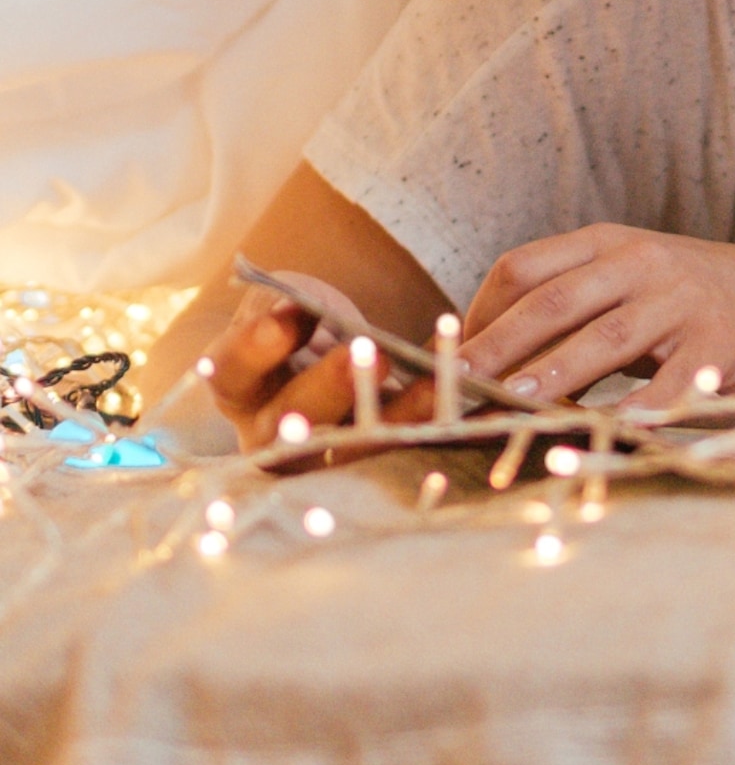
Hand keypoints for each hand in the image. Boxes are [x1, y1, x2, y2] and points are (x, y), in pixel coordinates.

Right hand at [200, 274, 432, 453]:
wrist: (341, 354)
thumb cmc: (303, 325)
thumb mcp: (287, 306)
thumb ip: (287, 309)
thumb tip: (294, 310)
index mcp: (241, 390)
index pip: (233, 374)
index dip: (256, 348)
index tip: (290, 314)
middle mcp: (273, 436)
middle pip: (290, 425)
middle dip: (328, 388)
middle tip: (365, 351)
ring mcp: (326, 457)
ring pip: (356, 450)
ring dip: (400, 416)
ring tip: (436, 382)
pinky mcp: (381, 459)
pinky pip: (409, 448)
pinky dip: (442, 423)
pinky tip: (472, 395)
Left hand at [461, 225, 734, 405]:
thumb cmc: (692, 300)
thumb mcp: (633, 281)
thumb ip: (572, 305)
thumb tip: (479, 358)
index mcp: (612, 242)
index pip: (525, 267)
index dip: (478, 313)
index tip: (443, 359)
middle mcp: (645, 261)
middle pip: (552, 300)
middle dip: (494, 346)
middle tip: (447, 387)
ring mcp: (683, 299)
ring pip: (602, 338)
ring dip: (549, 374)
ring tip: (508, 405)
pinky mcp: (718, 343)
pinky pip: (666, 386)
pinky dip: (631, 413)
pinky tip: (600, 435)